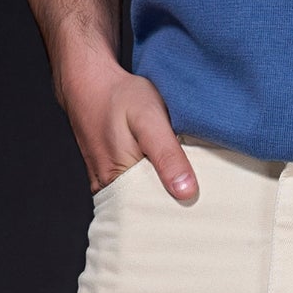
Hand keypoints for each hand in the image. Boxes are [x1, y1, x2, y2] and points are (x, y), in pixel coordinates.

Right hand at [56, 38, 196, 200]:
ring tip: (187, 188)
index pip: (154, 211)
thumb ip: (168, 156)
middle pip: (147, 208)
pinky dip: (150, 184)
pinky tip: (166, 174)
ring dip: (162, 194)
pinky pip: (132, 188)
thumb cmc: (119, 97)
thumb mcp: (150, 120)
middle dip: (172, 207)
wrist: (89, 81)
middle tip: (201, 203)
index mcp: (118, 182)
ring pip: (140, 199)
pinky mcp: (108, 173)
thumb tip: (186, 192)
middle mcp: (108, 188)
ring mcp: (106, 182)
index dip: (179, 211)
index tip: (203, 210)